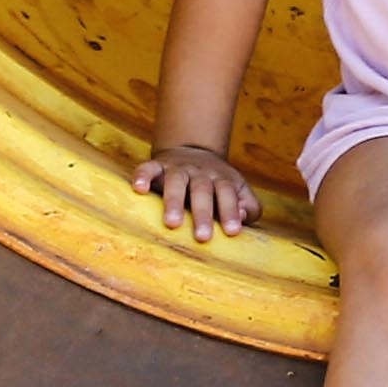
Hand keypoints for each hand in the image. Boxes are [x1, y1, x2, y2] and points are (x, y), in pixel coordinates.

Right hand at [133, 140, 259, 239]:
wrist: (194, 149)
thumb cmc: (218, 184)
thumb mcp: (239, 190)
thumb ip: (249, 206)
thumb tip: (243, 217)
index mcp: (222, 180)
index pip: (228, 194)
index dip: (231, 211)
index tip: (232, 231)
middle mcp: (201, 173)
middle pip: (202, 191)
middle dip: (203, 213)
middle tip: (203, 237)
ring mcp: (178, 168)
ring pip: (176, 182)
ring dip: (173, 201)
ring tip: (172, 223)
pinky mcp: (158, 165)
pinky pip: (148, 167)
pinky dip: (142, 176)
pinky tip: (139, 189)